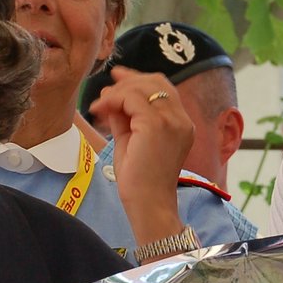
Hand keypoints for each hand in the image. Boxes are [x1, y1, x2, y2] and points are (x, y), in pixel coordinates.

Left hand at [89, 67, 192, 241]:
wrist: (148, 203)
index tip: (117, 78)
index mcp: (182, 124)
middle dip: (127, 82)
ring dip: (118, 92)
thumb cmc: (140, 180)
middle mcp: (182, 119)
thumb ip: (127, 117)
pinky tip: (100, 111)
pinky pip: (131, 98)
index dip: (140, 79)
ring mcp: (171, 121)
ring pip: (143, 87)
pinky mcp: (155, 125)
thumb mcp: (133, 140)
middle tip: (104, 92)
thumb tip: (113, 95)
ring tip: (100, 106)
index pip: (164, 88)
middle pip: (156, 82)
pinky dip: (113, 100)